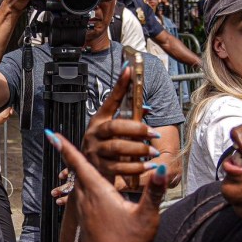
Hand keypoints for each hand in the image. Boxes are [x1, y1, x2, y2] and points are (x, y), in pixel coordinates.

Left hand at [47, 129, 168, 241]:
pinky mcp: (86, 226)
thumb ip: (154, 191)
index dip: (67, 148)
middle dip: (72, 157)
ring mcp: (84, 215)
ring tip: (77, 163)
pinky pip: (81, 201)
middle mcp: (86, 202)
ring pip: (78, 188)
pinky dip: (82, 191)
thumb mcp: (147, 216)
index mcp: (98, 194)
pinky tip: (88, 194)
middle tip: (63, 142)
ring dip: (77, 174)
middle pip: (77, 174)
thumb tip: (164, 169)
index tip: (52, 135)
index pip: (80, 164)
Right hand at [81, 65, 160, 184]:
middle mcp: (94, 134)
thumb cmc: (105, 146)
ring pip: (118, 148)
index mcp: (99, 120)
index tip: (129, 70)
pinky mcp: (99, 168)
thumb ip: (129, 119)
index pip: (111, 100)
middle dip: (137, 129)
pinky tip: (148, 166)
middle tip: (154, 132)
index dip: (120, 86)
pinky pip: (119, 167)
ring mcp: (95, 151)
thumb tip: (146, 109)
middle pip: (115, 127)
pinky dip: (136, 167)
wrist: (87, 171)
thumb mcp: (114, 131)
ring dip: (138, 149)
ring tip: (153, 152)